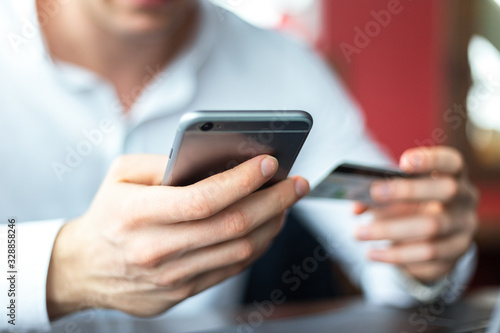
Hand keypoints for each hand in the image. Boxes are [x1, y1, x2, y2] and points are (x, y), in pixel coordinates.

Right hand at [46, 154, 308, 317]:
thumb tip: (215, 157)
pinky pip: (231, 268)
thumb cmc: (108, 214)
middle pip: (231, 226)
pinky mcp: (182, 292)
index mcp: (137, 214)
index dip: (242, 181)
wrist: (84, 268)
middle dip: (273, 201)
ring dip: (272, 223)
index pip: (202, 199)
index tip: (269, 164)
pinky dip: (257, 245)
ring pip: (239, 250)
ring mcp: (171, 276)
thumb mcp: (121, 175)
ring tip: (287, 201)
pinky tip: (268, 225)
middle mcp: (155, 249)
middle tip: (296, 182)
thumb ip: (164, 162)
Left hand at [354, 146, 477, 282]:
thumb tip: (357, 206)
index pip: (452, 162)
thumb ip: (378, 194)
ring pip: (432, 229)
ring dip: (390, 230)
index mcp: (453, 176)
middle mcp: (464, 201)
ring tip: (358, 233)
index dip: (432, 160)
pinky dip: (395, 255)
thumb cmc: (408, 205)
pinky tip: (372, 253)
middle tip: (373, 192)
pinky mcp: (454, 258)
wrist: (429, 240)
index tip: (404, 162)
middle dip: (408, 190)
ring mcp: (463, 231)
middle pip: (446, 191)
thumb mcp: (396, 194)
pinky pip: (427, 258)